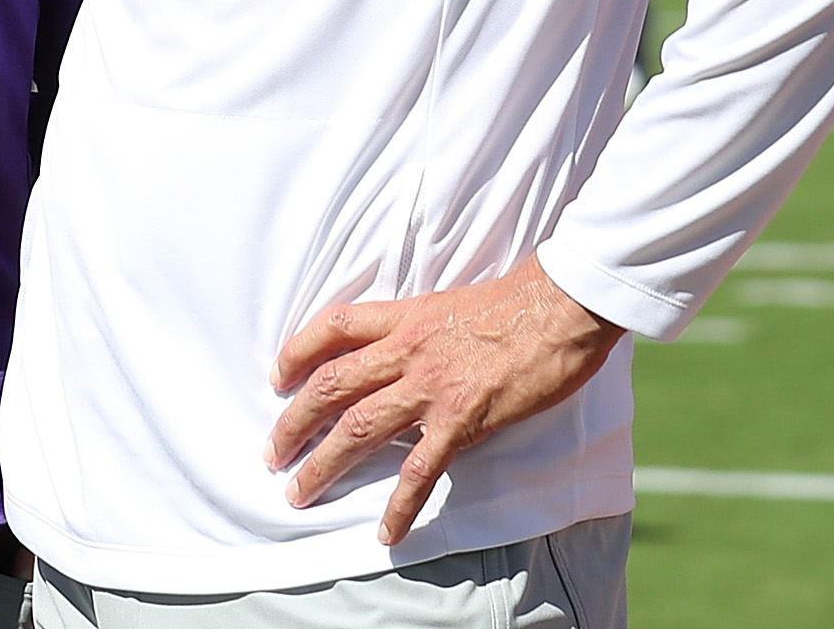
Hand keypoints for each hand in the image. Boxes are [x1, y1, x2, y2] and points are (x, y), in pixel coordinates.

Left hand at [266, 254, 625, 545]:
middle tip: (272, 453)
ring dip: (323, 465)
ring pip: (358, 429)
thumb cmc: (519, 301)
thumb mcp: (453, 302)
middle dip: (293, 423)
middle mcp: (405, 351)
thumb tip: (406, 351)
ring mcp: (430, 387)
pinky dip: (399, 507)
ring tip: (298, 492)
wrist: (561, 305)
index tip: (277, 378)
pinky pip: (419, 472)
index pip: (333, 328)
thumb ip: (422, 327)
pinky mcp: (462, 420)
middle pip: (330, 387)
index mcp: (404, 317)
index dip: (297, 352)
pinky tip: (385, 532)